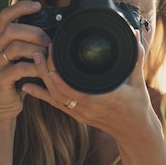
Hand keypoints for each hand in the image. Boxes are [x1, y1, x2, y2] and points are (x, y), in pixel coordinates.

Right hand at [0, 0, 50, 122]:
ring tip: (49, 56)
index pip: (5, 15)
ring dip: (36, 50)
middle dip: (34, 32)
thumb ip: (34, 43)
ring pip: (15, 47)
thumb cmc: (19, 79)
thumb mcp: (25, 58)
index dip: (20, 7)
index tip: (38, 5)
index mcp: (3, 40)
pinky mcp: (0, 79)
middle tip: (49, 41)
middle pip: (12, 29)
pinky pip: (18, 69)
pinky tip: (43, 71)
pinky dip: (34, 68)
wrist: (2, 106)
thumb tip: (58, 29)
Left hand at [22, 30, 155, 140]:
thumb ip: (135, 56)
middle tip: (39, 52)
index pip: (74, 88)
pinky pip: (56, 104)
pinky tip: (28, 86)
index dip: (59, 75)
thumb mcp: (137, 80)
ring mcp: (81, 112)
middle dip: (45, 71)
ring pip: (54, 97)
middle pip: (58, 90)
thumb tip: (135, 34)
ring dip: (42, 79)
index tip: (52, 55)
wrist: (134, 130)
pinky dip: (40, 95)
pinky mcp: (77, 115)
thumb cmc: (137, 105)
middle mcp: (87, 107)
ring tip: (34, 61)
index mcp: (101, 97)